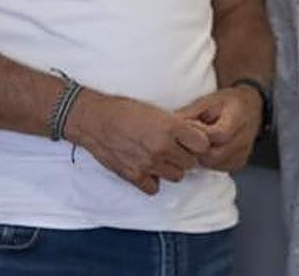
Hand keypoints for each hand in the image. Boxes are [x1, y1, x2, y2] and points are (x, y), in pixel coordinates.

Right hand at [64, 91, 211, 194]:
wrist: (95, 120)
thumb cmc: (126, 110)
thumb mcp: (159, 111)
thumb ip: (178, 125)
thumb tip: (195, 135)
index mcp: (171, 127)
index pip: (203, 145)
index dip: (199, 142)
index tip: (192, 140)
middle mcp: (162, 147)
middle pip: (191, 162)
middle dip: (187, 156)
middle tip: (177, 149)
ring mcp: (148, 163)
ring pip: (177, 176)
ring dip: (173, 168)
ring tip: (163, 159)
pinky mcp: (133, 175)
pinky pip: (154, 188)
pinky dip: (153, 181)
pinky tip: (149, 169)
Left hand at [176, 86, 262, 171]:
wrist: (252, 107)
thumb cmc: (230, 101)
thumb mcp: (209, 99)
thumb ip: (190, 112)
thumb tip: (167, 124)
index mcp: (238, 118)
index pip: (214, 136)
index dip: (195, 134)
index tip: (185, 128)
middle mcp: (244, 139)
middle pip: (212, 155)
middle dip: (195, 149)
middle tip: (187, 140)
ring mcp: (242, 154)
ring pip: (212, 164)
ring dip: (200, 156)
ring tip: (198, 142)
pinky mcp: (239, 163)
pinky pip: (217, 168)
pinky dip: (208, 160)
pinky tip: (208, 148)